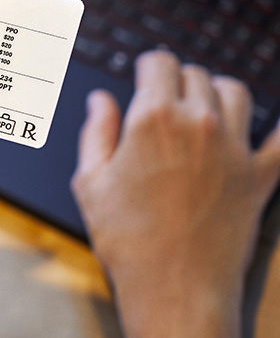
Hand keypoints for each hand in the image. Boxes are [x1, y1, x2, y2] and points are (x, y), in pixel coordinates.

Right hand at [71, 50, 279, 336]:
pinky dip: (279, 128)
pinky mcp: (260, 177)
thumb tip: (101, 101)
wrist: (175, 288)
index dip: (148, 66)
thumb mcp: (91, 182)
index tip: (144, 75)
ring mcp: (234, 149)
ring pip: (235, 93)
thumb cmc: (127, 240)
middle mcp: (196, 123)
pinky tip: (275, 124)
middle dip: (178, 80)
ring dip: (218, 92)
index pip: (159, 63)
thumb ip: (96, 132)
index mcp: (151, 118)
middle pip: (196, 74)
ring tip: (204, 106)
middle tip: (166, 98)